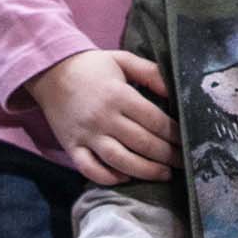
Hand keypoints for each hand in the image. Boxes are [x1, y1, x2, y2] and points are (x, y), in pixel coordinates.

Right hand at [24, 49, 178, 184]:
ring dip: (145, 171)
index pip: (155, 120)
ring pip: (120, 160)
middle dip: (167, 156)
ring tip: (163, 174)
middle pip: (142, 143)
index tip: (188, 141)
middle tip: (182, 162)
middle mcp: (103, 117)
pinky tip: (125, 178)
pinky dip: (108, 178)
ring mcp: (86, 134)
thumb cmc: (91, 67)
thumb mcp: (122, 59)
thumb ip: (150, 72)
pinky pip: (90, 169)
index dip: (174, 134)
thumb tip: (175, 91)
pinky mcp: (71, 146)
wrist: (49, 72)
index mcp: (118, 94)